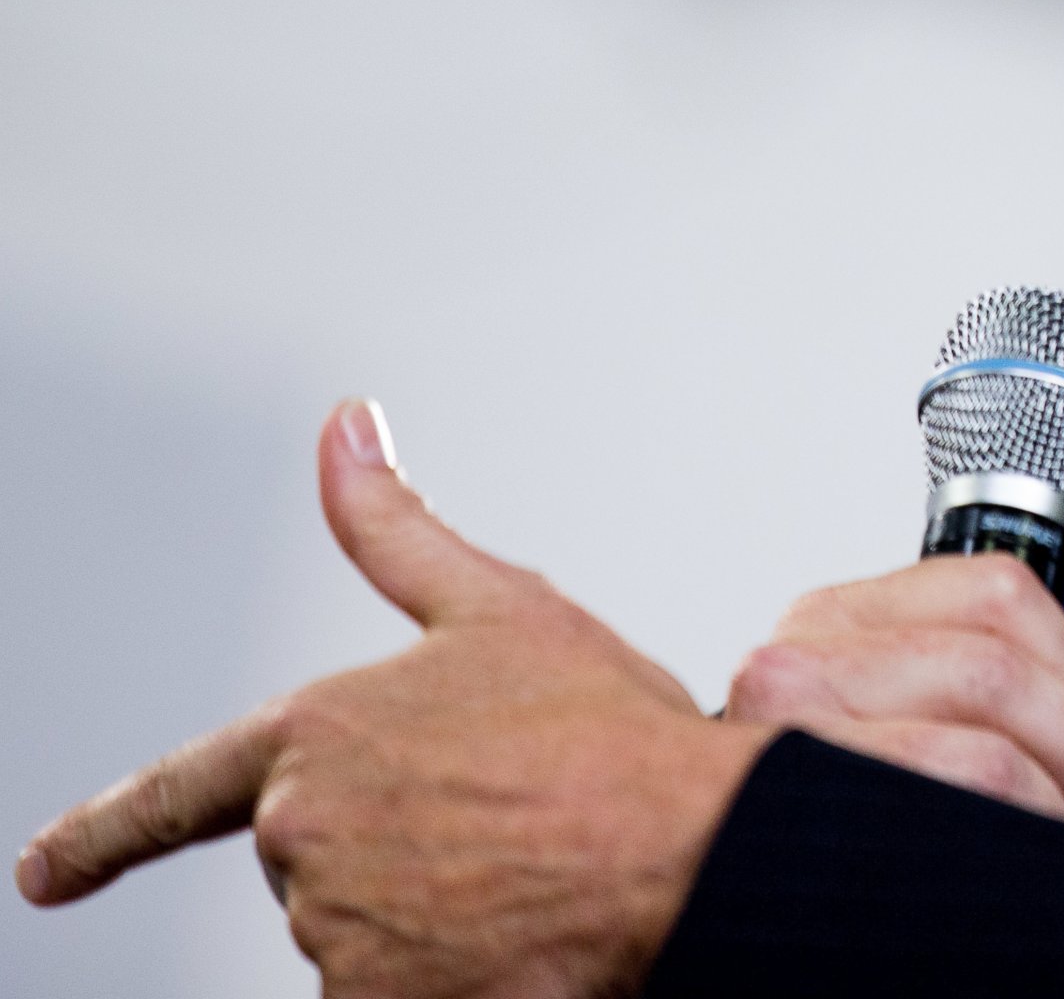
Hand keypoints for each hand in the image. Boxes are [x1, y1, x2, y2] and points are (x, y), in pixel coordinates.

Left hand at [16, 400, 773, 998]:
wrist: (690, 854)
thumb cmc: (610, 734)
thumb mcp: (505, 609)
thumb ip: (397, 530)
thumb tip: (343, 430)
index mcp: (317, 732)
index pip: (179, 790)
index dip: (102, 833)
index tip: (43, 869)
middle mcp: (304, 835)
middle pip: (319, 860)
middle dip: (394, 847)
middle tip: (503, 822)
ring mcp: (333, 930)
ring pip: (359, 931)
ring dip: (425, 915)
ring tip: (526, 876)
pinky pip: (393, 990)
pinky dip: (446, 974)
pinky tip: (514, 942)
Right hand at [725, 554, 1063, 833]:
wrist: (710, 874)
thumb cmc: (835, 812)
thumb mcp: (938, 722)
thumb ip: (1046, 700)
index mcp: (833, 622)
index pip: (997, 594)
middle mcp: (793, 669)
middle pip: (996, 673)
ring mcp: (781, 747)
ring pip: (982, 754)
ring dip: (1051, 808)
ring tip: (1053, 840)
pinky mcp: (790, 823)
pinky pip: (944, 814)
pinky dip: (1008, 843)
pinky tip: (1004, 863)